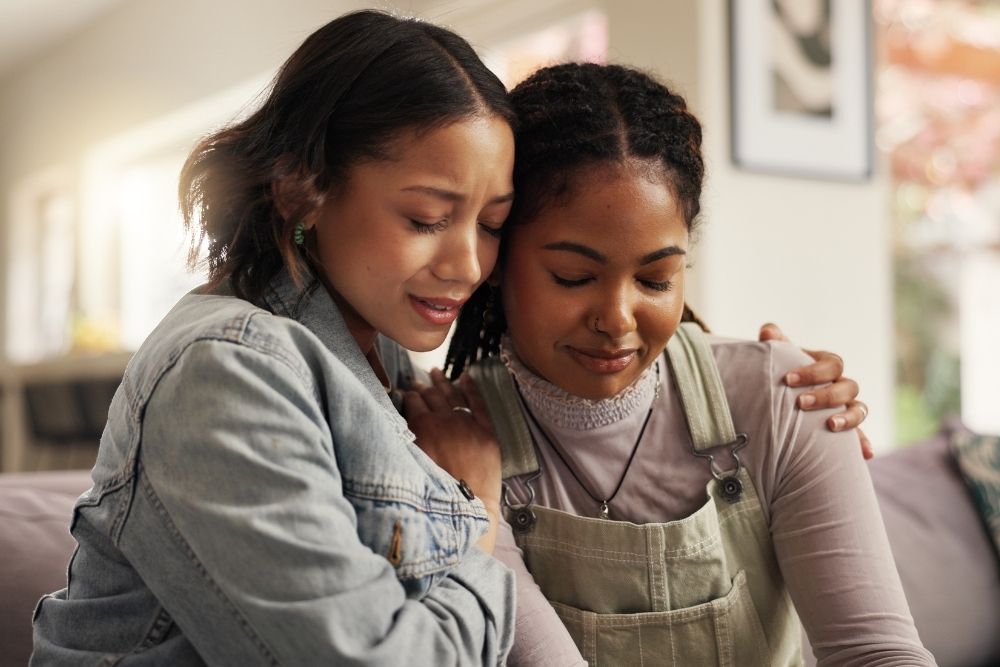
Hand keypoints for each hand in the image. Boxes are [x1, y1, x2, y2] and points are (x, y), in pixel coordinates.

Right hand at [404, 369, 501, 551]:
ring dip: (444, 382)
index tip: (406, 392)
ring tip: (436, 373)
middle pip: (432, 396)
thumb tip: (396, 423)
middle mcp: (445, 420)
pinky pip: (479, 403)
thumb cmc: (432, 493)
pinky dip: (472, 389)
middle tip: (418, 382)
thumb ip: (403, 439)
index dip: (409, 395)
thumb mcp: (409, 463)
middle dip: (423, 387)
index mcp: (422, 426)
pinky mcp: (487, 432)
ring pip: (453, 395)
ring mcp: (468, 424)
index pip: (414, 401)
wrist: (466, 509)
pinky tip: (466, 378)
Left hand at [759, 323, 872, 459]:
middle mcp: (840, 385)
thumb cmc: (780, 373)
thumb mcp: (776, 358)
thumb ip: (773, 343)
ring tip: (831, 425)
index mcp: (827, 366)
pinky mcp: (846, 429)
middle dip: (826, 395)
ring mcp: (846, 407)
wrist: (782, 396)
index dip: (813, 371)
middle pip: (848, 386)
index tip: (788, 379)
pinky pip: (861, 436)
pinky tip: (865, 454)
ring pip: (859, 409)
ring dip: (849, 418)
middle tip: (801, 403)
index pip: (832, 364)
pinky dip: (864, 443)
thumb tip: (767, 332)